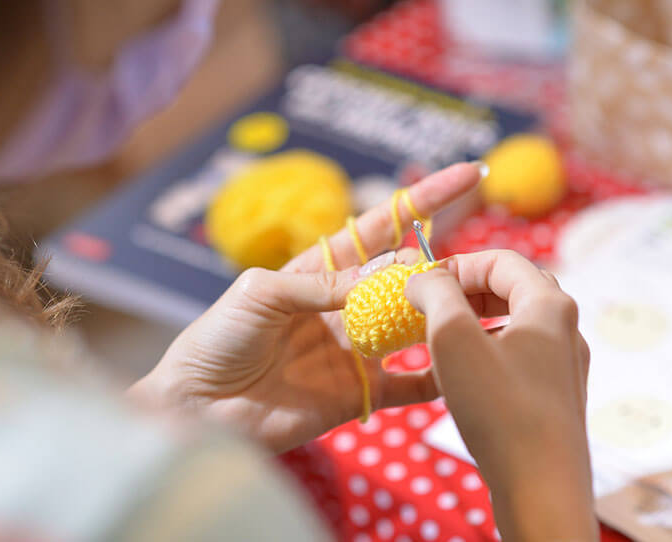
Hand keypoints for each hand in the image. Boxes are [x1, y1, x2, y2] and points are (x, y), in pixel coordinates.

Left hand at [127, 163, 481, 452]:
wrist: (199, 407)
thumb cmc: (218, 339)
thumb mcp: (259, 293)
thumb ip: (318, 284)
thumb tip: (379, 277)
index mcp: (321, 272)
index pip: (382, 228)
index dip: (424, 202)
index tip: (466, 176)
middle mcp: (346, 306)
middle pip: (405, 276)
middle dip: (433, 267)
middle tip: (450, 272)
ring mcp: (357, 348)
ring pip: (415, 324)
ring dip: (443, 314)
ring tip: (472, 307)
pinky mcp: (361, 391)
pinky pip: (409, 385)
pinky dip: (439, 378)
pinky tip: (466, 368)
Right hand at [404, 250, 597, 541]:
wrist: (541, 488)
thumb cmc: (499, 409)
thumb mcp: (453, 337)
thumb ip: (436, 293)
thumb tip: (423, 278)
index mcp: (549, 305)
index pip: (501, 260)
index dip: (457, 264)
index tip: (423, 283)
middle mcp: (565, 329)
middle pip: (511, 288)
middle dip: (465, 291)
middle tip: (429, 306)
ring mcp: (563, 365)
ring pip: (514, 324)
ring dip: (473, 322)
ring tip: (440, 340)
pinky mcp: (554, 396)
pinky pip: (517, 356)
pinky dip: (486, 352)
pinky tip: (462, 376)